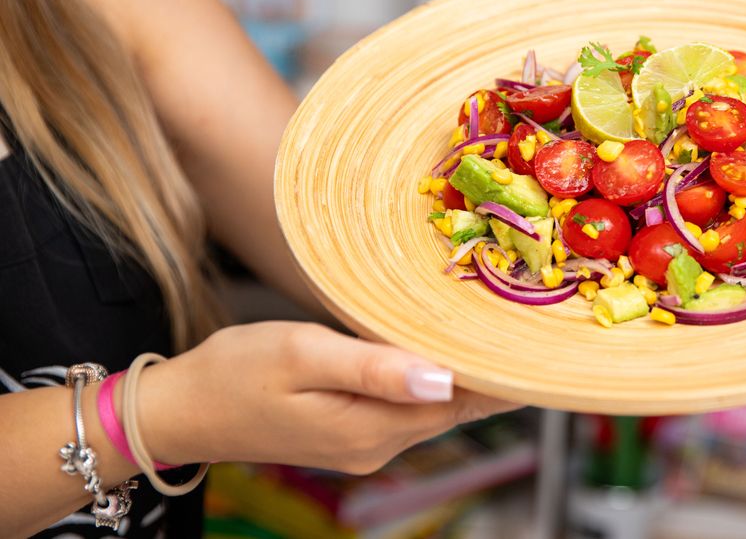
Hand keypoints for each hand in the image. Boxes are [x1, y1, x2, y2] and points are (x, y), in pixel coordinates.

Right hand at [136, 322, 517, 473]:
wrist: (180, 410)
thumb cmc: (233, 372)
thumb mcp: (302, 354)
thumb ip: (374, 368)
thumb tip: (443, 380)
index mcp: (370, 428)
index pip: (464, 402)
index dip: (506, 373)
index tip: (544, 343)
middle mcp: (378, 445)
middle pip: (459, 406)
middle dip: (495, 370)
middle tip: (535, 323)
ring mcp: (367, 445)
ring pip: (438, 406)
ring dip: (468, 374)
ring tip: (504, 331)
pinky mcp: (354, 434)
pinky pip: (411, 406)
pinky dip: (436, 379)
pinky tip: (447, 351)